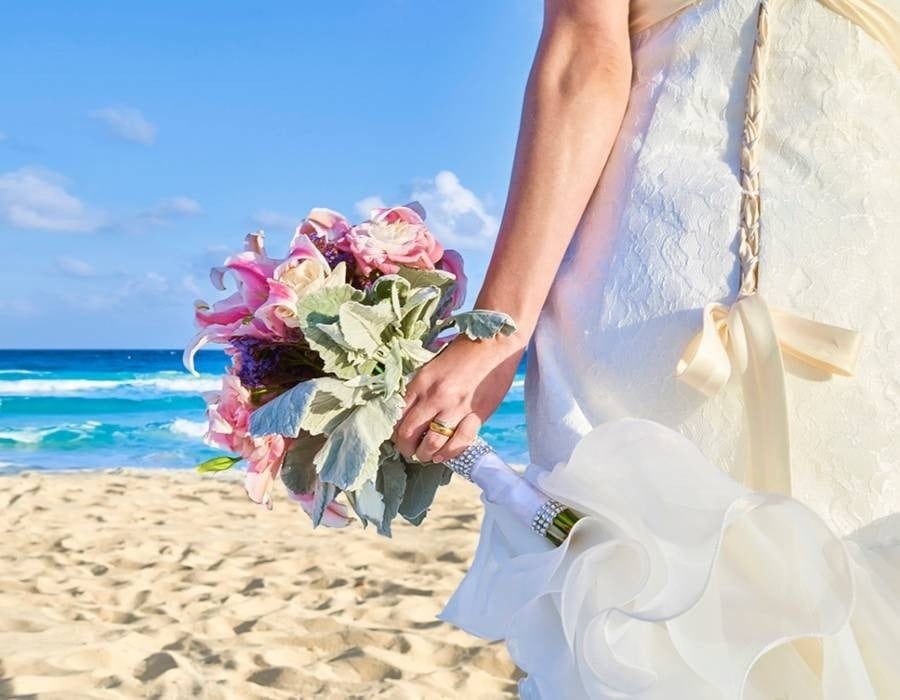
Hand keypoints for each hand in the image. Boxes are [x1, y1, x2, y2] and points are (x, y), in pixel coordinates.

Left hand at [393, 332, 525, 462]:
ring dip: (426, 454)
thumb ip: (421, 388)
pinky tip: (443, 455)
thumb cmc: (463, 350)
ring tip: (426, 455)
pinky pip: (459, 442)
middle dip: (406, 448)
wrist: (495, 342)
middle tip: (409, 451)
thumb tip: (410, 410)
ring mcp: (457, 407)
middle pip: (410, 433)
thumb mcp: (433, 366)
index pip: (398, 416)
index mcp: (421, 382)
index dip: (395, 432)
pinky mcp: (477, 414)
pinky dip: (449, 453)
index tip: (399, 437)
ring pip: (433, 442)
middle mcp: (436, 397)